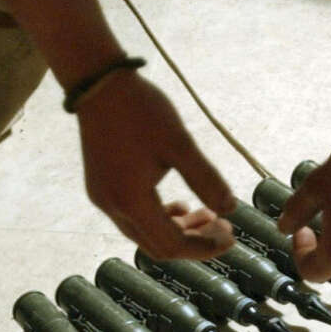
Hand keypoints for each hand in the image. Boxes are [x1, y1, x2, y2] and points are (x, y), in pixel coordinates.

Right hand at [76, 70, 235, 258]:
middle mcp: (113, 207)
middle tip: (224, 228)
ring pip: (145, 234)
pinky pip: (133, 218)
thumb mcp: (180, 144)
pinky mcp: (101, 188)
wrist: (99, 84)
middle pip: (158, 246)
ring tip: (207, 215)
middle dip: (194, 242)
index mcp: (132, 201)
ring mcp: (103, 199)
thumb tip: (230, 207)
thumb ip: (206, 179)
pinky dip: (159, 219)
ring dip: (177, 230)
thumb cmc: (140, 110)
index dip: (205, 247)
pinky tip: (179, 206)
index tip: (231, 236)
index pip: (173, 245)